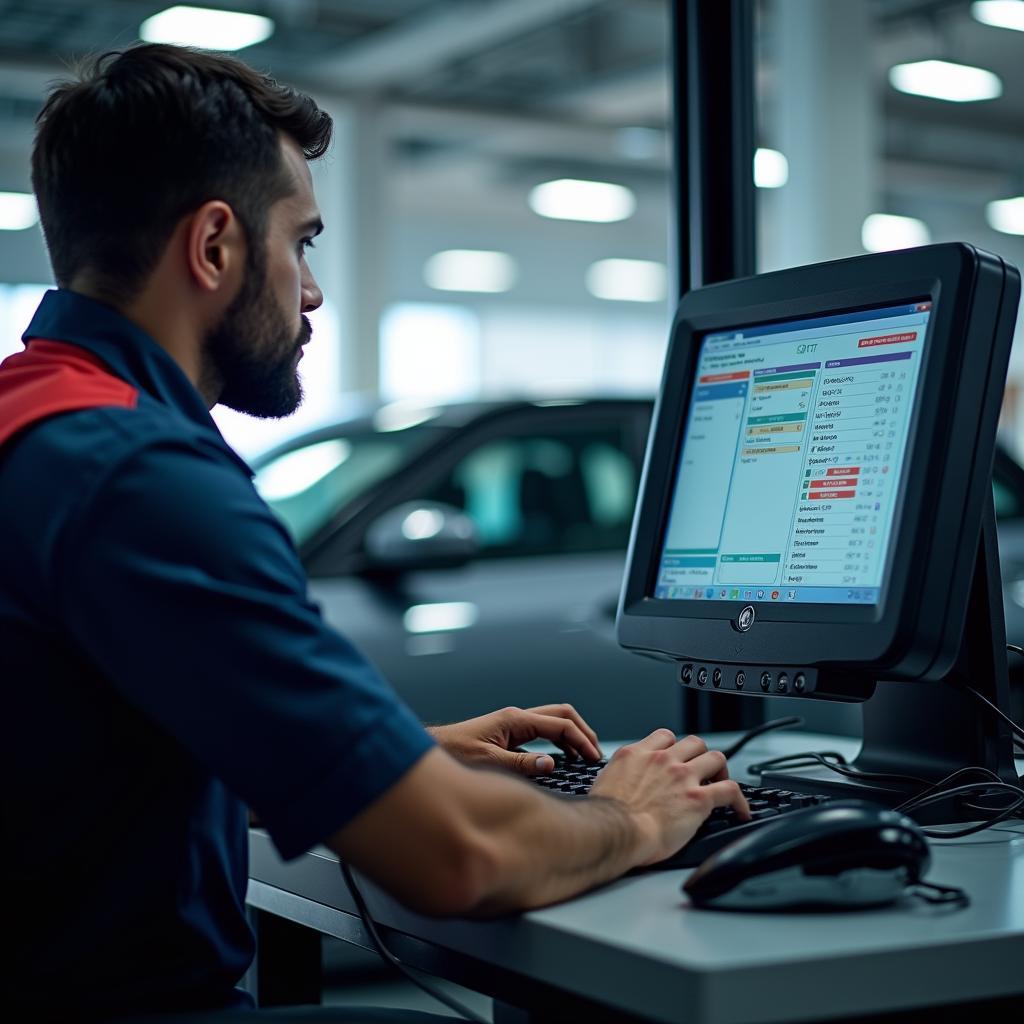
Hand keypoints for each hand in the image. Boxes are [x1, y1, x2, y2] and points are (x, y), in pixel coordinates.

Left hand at [428, 704, 602, 776]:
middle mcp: (517, 718)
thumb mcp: (489, 762)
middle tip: (594, 755)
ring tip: (584, 759)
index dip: (581, 740)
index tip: (593, 758)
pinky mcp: (509, 735)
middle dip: (582, 732)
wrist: (432, 749)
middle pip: (562, 715)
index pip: (560, 724)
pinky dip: (557, 744)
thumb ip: (521, 764)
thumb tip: (552, 764)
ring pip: (553, 723)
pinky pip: (542, 734)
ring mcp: (514, 725)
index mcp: (515, 719)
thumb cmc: (454, 752)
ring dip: (571, 737)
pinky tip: (561, 761)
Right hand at [589, 729, 748, 864]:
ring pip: (715, 758)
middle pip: (694, 743)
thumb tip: (614, 784)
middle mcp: (662, 760)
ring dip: (720, 770)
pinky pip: (730, 791)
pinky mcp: (699, 799)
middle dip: (701, 755)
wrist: (615, 830)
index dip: (675, 747)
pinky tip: (740, 811)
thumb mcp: (603, 782)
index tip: (677, 758)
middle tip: (702, 771)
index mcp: (637, 755)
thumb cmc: (605, 816)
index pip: (665, 737)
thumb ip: (615, 776)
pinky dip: (739, 800)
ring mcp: (683, 777)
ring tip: (721, 783)